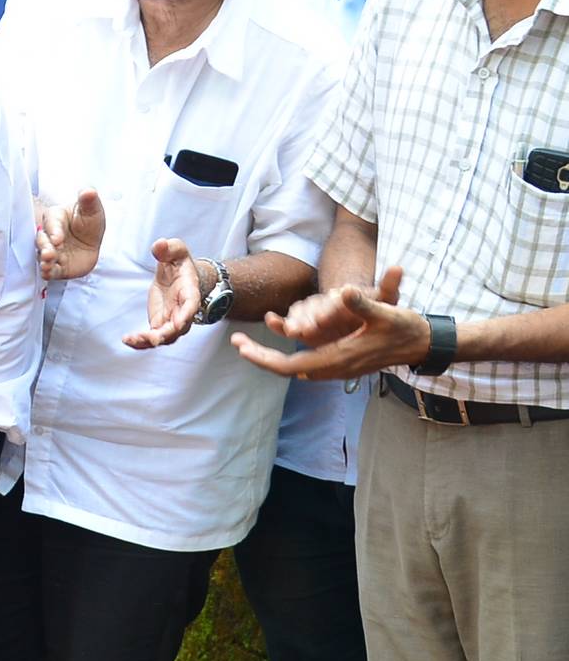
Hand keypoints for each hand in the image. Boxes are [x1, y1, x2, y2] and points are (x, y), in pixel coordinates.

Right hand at [36, 189, 104, 281]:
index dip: (53, 231)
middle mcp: (49, 235)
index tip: (58, 239)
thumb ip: (88, 201)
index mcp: (55, 218)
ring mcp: (51, 251)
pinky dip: (47, 272)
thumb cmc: (88, 223)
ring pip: (43, 255)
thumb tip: (88, 191)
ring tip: (47, 262)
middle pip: (42, 240)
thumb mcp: (92, 210)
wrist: (91, 243)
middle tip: (50, 252)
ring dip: (44, 259)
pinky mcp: (55, 266)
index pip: (51, 222)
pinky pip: (49, 270)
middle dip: (45, 246)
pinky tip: (47, 273)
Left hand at [125, 240, 210, 348]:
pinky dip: (140, 342)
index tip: (177, 323)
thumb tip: (159, 244)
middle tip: (152, 338)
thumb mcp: (176, 250)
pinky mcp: (159, 323)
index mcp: (190, 292)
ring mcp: (171, 319)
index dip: (186, 315)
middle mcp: (183, 311)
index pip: (191, 306)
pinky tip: (127, 340)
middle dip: (166, 334)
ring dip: (150, 341)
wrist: (178, 275)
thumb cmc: (180, 263)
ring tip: (132, 340)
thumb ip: (169, 248)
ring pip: (164, 337)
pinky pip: (151, 337)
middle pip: (178, 328)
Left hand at [232, 264, 426, 381]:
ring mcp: (338, 369)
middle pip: (286, 370)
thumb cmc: (405, 327)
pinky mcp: (342, 364)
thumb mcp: (385, 310)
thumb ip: (362, 302)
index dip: (264, 357)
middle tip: (236, 343)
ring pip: (295, 369)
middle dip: (260, 357)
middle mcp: (335, 368)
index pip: (290, 365)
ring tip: (248, 345)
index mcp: (338, 358)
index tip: (242, 347)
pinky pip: (307, 365)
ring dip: (271, 358)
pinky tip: (278, 347)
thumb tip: (344, 291)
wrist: (424, 344)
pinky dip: (288, 357)